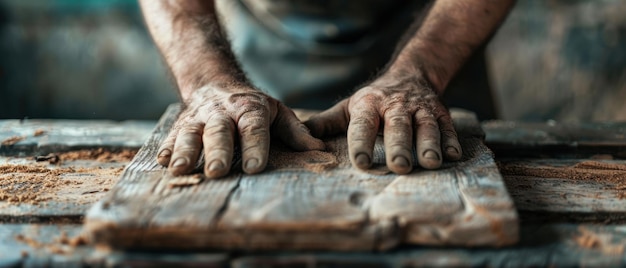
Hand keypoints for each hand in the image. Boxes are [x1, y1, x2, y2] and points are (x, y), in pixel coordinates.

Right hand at [157, 84, 324, 177]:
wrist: (214, 82)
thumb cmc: (252, 106)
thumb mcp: (277, 112)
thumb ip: (296, 132)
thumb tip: (319, 150)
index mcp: (250, 109)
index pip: (253, 128)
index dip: (254, 146)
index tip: (254, 167)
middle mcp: (222, 113)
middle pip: (219, 132)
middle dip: (217, 151)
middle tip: (217, 172)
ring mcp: (198, 118)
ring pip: (190, 133)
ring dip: (185, 151)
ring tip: (181, 170)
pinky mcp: (180, 125)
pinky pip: (172, 136)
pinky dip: (167, 149)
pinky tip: (163, 163)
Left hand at [305, 70, 461, 173]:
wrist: (410, 75)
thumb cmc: (373, 101)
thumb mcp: (348, 108)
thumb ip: (326, 124)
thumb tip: (300, 140)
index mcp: (369, 105)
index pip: (363, 124)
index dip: (362, 143)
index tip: (361, 163)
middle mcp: (396, 106)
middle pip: (398, 126)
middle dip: (400, 145)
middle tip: (399, 167)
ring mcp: (420, 109)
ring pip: (427, 125)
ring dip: (430, 144)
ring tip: (430, 163)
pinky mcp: (441, 113)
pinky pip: (448, 126)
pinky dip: (451, 140)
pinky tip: (454, 155)